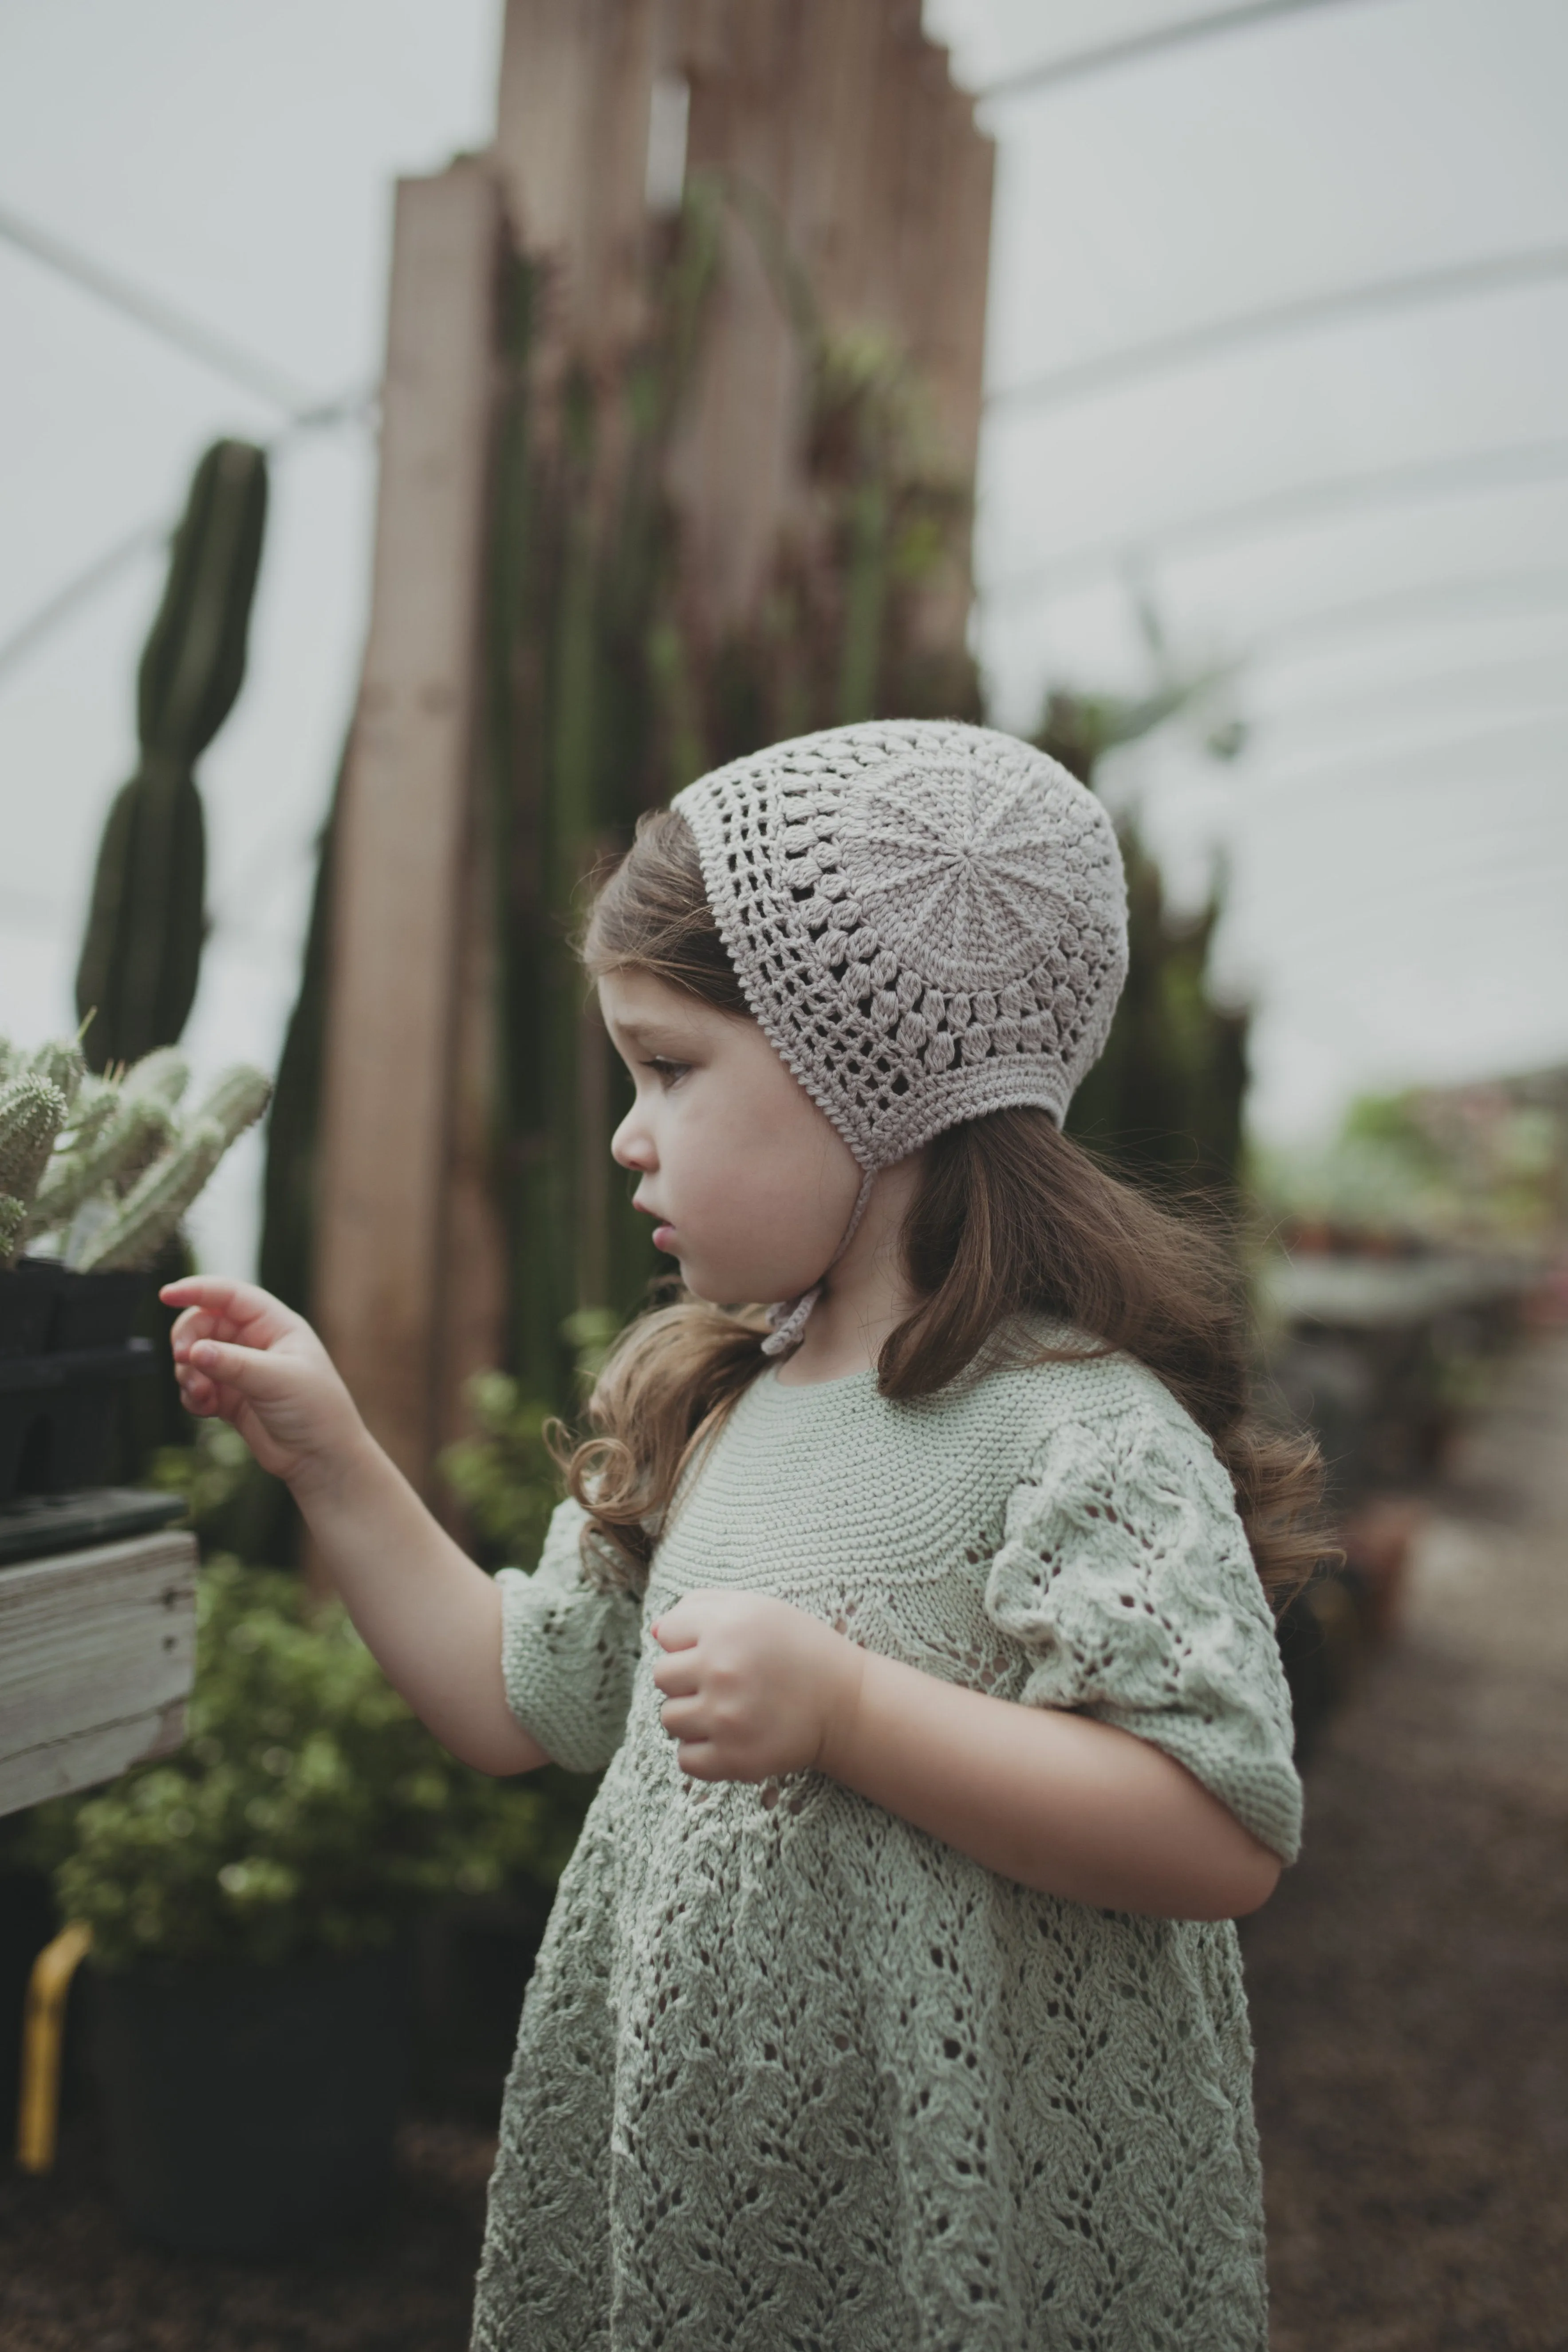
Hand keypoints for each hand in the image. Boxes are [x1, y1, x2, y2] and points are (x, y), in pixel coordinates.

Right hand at [161, 1276, 364, 1496]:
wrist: (320, 1459)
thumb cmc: (316, 1411)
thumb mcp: (278, 1380)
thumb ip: (234, 1364)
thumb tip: (194, 1351)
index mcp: (275, 1325)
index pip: (230, 1295)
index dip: (198, 1290)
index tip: (167, 1295)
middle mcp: (255, 1342)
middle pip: (204, 1323)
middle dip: (188, 1339)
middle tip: (184, 1359)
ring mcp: (240, 1369)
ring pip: (195, 1356)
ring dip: (188, 1372)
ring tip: (202, 1394)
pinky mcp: (228, 1397)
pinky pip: (195, 1386)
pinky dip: (192, 1395)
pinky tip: (206, 1409)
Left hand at [649, 1590, 864, 1783]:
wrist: (846, 1704)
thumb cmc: (798, 1649)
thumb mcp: (757, 1609)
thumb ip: (703, 1606)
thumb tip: (656, 1632)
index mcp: (726, 1627)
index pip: (667, 1634)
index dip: (690, 1642)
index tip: (718, 1650)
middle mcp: (721, 1669)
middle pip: (662, 1677)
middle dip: (687, 1679)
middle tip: (723, 1683)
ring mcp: (725, 1717)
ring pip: (669, 1719)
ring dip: (692, 1716)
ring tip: (727, 1711)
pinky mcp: (733, 1758)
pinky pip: (685, 1759)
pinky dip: (701, 1753)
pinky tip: (729, 1738)